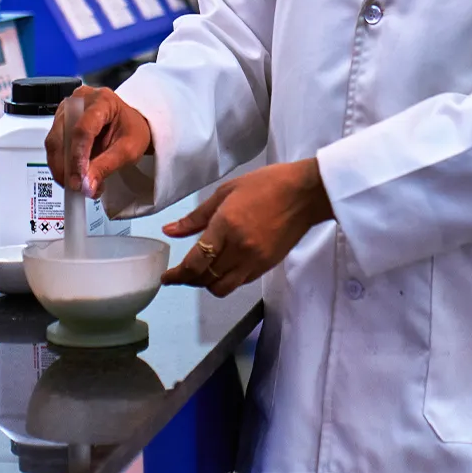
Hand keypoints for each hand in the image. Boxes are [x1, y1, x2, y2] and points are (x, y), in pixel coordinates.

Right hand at [45, 85, 153, 197]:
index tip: (80, 180)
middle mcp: (80, 100)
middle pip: (62, 135)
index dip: (78, 157)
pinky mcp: (60, 122)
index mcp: (102, 100)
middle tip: (77, 187)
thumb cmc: (131, 131)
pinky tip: (75, 176)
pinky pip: (54, 146)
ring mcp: (67, 110)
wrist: (129, 126)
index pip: (83, 129)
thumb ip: (106, 166)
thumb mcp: (128, 150)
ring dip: (62, 168)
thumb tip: (86, 185)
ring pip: (54, 142)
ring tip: (80, 185)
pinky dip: (62, 165)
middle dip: (67, 166)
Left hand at [162, 158, 333, 296]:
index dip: (177, 275)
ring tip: (201, 273)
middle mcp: (239, 248)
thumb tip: (170, 231)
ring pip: (222, 288)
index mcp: (226, 226)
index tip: (166, 277)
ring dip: (207, 284)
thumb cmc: (265, 185)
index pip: (195, 262)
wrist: (304, 194)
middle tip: (179, 273)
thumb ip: (196, 216)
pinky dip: (226, 280)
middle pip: (205, 279)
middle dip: (188, 280)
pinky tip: (222, 267)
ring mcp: (254, 260)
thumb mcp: (226, 192)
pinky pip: (239, 283)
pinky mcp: (266, 266)